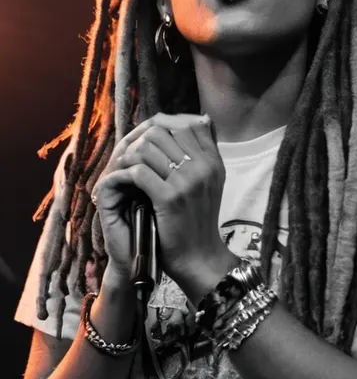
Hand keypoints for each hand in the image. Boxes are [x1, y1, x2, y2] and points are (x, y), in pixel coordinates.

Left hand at [92, 112, 233, 299]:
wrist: (199, 258)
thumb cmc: (197, 220)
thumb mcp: (209, 182)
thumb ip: (202, 154)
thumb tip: (197, 120)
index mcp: (214, 161)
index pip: (185, 124)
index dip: (162, 128)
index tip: (149, 142)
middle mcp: (204, 167)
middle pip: (162, 132)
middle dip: (141, 141)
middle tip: (131, 156)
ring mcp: (188, 182)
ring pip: (147, 147)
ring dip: (130, 157)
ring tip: (124, 168)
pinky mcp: (170, 198)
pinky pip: (139, 172)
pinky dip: (125, 175)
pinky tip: (121, 183)